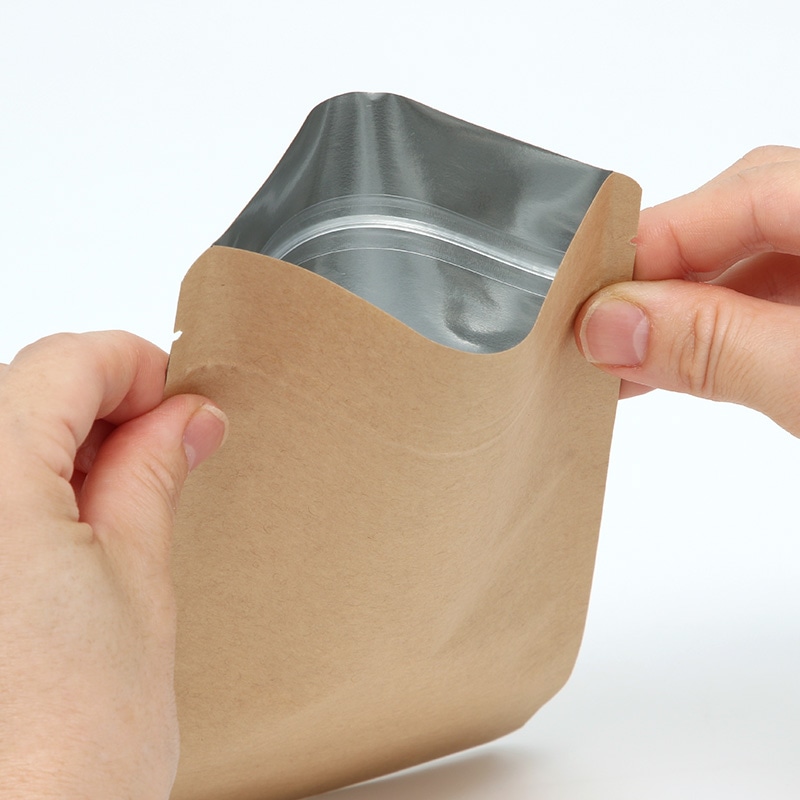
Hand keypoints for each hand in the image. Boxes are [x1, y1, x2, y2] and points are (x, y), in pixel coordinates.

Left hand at [0, 332, 226, 798]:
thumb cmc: (68, 760)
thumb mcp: (140, 585)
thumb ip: (153, 476)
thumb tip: (184, 420)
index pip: (66, 364)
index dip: (136, 368)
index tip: (179, 402)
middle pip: (24, 393)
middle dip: (105, 410)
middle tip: (168, 452)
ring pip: (1, 438)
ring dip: (64, 450)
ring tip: (122, 503)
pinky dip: (28, 491)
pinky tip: (67, 535)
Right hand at [574, 146, 799, 434]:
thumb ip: (717, 344)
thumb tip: (610, 324)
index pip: (741, 190)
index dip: (649, 247)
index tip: (582, 308)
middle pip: (744, 214)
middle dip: (663, 273)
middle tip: (601, 334)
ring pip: (761, 261)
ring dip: (690, 309)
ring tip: (631, 362)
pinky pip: (783, 300)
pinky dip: (728, 329)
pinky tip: (691, 364)